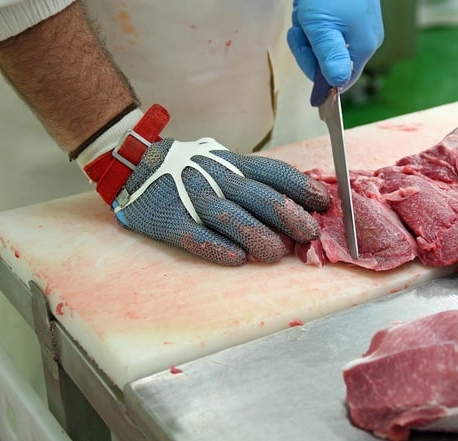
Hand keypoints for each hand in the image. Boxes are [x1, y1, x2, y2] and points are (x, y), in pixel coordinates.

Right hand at [112, 137, 330, 265]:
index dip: (300, 187)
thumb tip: (302, 204)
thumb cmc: (192, 170)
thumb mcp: (226, 165)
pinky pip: (195, 235)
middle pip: (257, 195)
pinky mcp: (170, 220)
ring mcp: (192, 198)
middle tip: (308, 233)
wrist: (134, 164)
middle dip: (287, 214)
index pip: (273, 173)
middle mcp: (216, 178)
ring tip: (277, 253)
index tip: (323, 202)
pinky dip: (216, 248)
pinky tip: (236, 259)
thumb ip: (257, 182)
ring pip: (229, 216)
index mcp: (234, 165)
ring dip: (257, 234)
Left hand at [287, 0, 383, 90]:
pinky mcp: (345, 11)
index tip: (304, 59)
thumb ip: (329, 57)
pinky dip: (309, 18)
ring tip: (303, 12)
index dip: (320, 77)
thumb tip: (337, 85)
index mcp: (363, 46)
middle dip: (308, 47)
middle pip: (328, 60)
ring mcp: (354, 24)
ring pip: (321, 42)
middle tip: (300, 29)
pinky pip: (322, 25)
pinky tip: (306, 6)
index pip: (342, 79)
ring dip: (305, 30)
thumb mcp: (322, 26)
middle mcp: (363, 38)